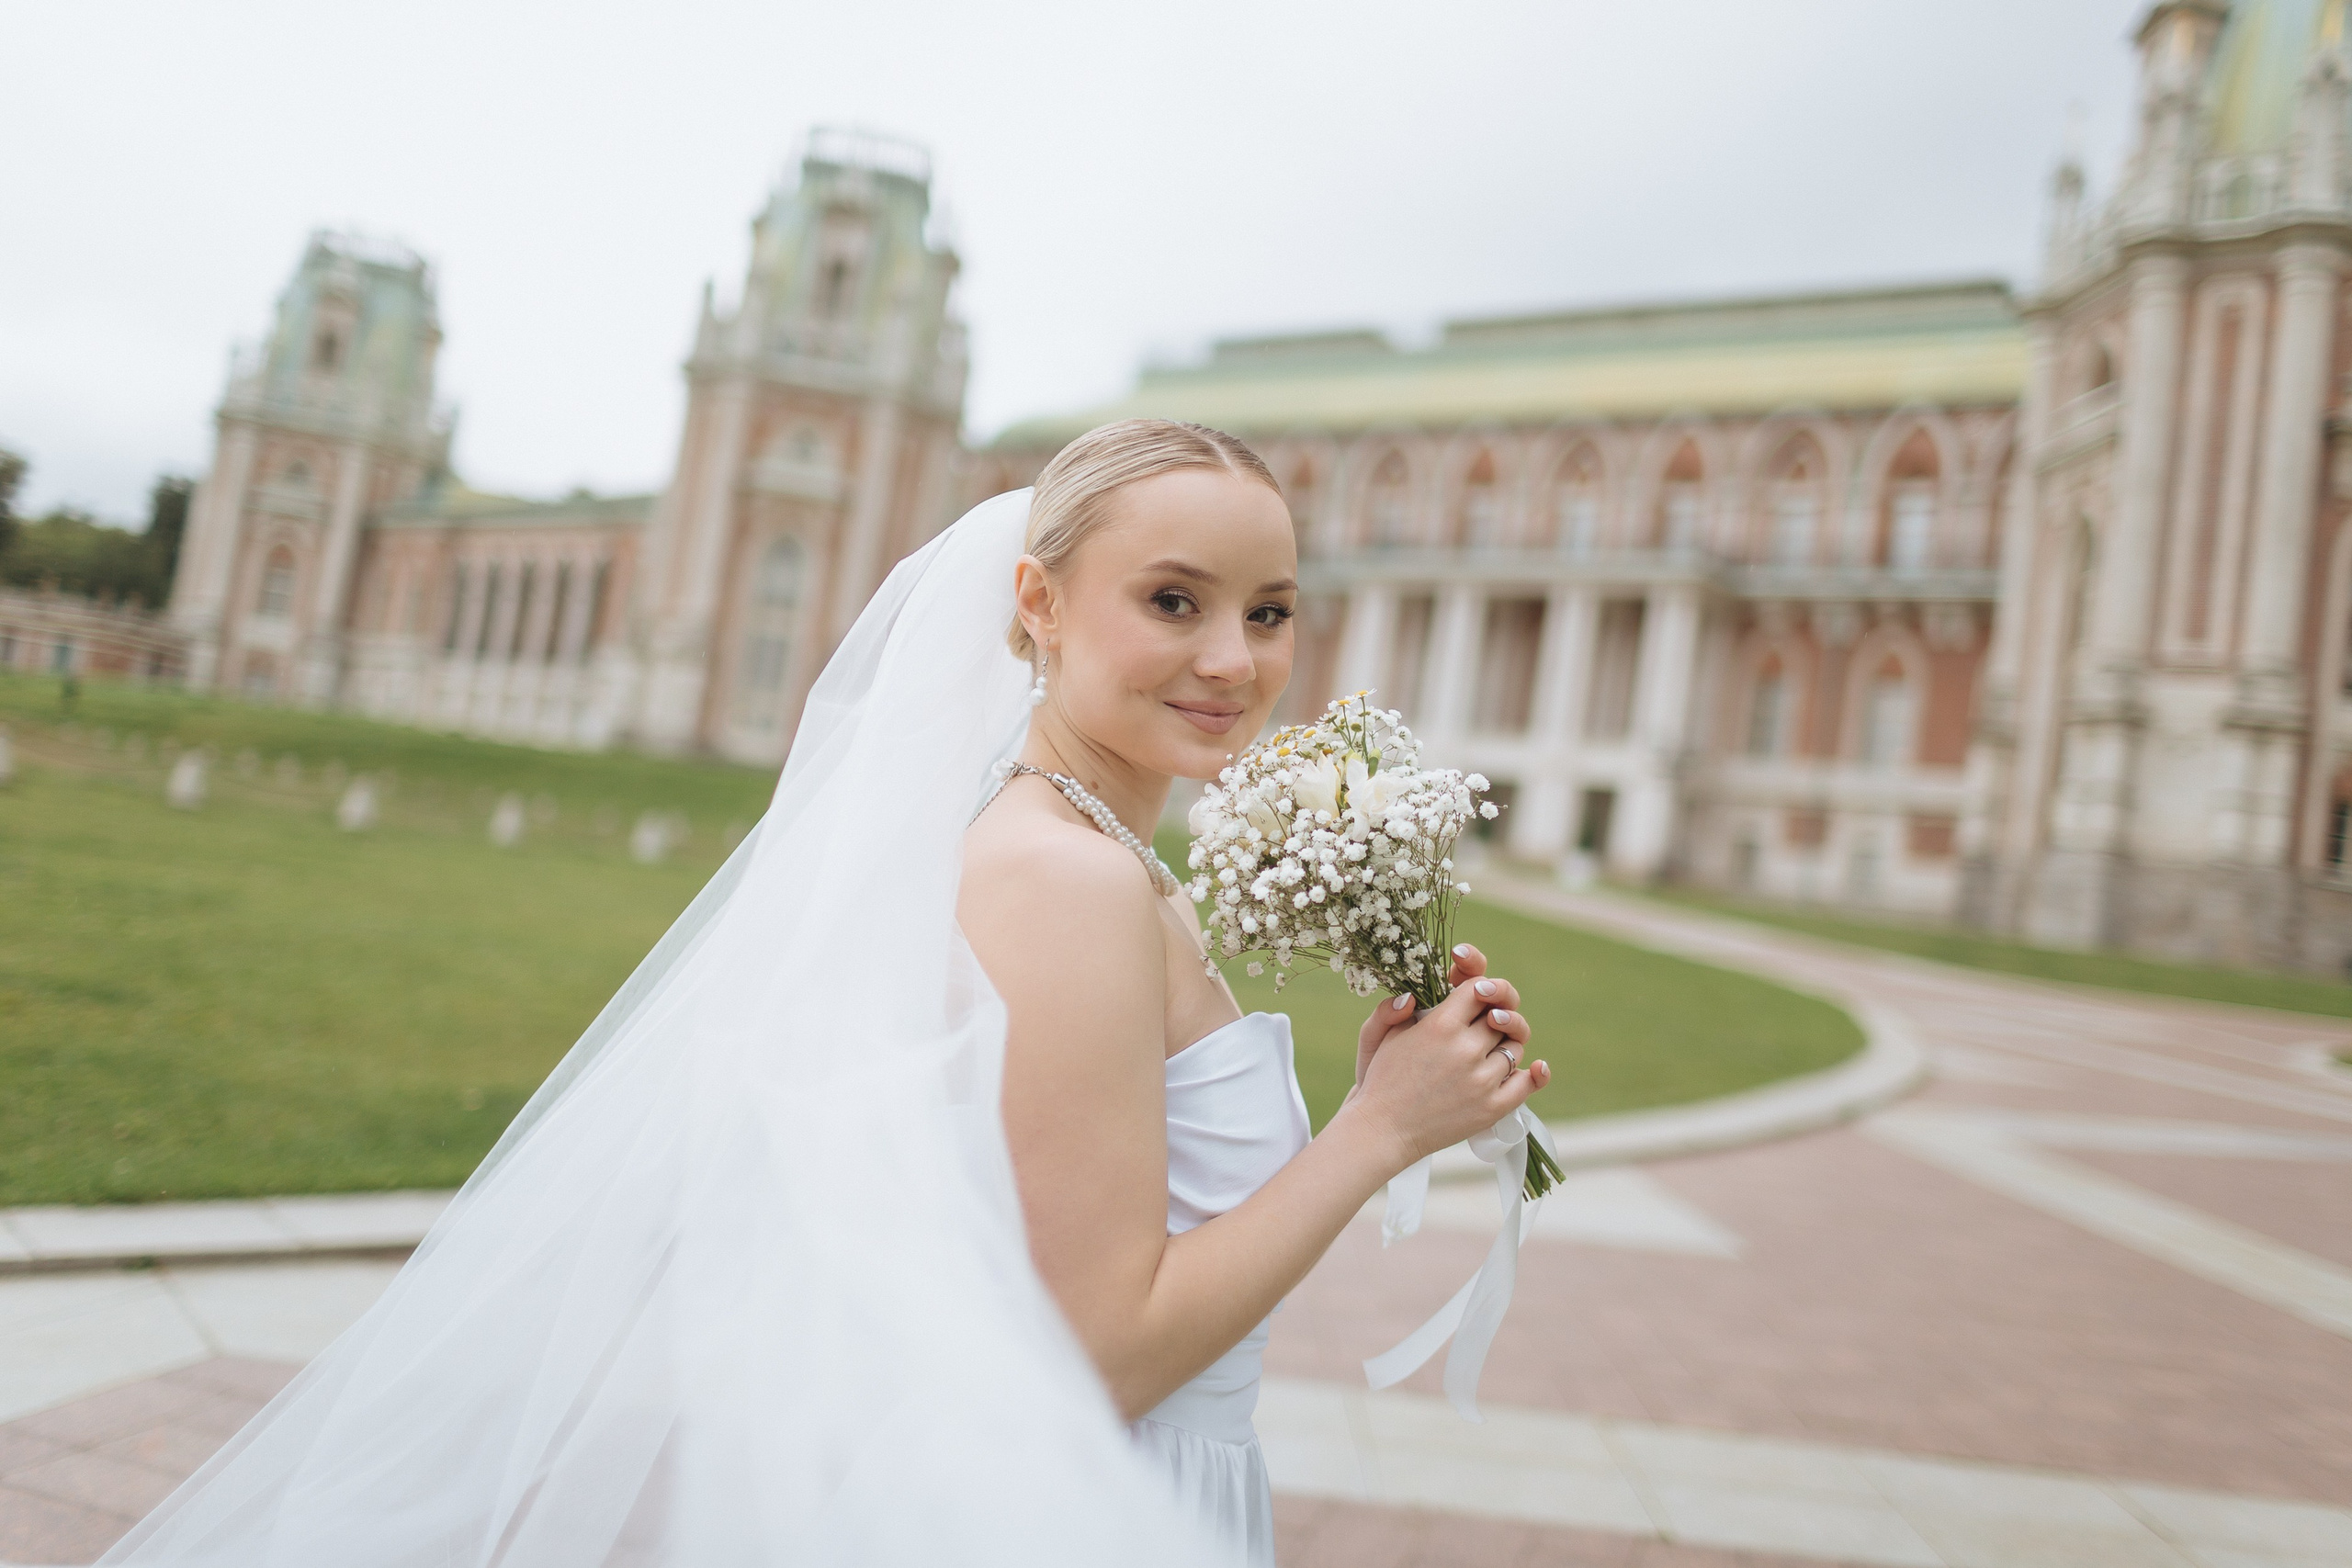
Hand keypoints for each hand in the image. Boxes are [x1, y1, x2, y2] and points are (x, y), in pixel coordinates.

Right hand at [1343, 951, 1547, 1171]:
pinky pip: (1525, 1083)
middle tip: (1483, 1025)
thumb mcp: (1381, 1035)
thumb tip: (1416, 995)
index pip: (1479, 990)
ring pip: (1514, 1047)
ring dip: (1505, 1045)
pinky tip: (1536, 1067)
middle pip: (1500, 1018)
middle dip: (1492, 1017)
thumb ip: (1399, 1008)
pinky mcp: (1492, 1107)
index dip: (1480, 990)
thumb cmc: (1382, 1080)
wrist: (1384, 1130)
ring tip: (1490, 1051)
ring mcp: (1482, 1080)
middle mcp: (1465, 1049)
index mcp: (1440, 1025)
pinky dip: (1534, 1074)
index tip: (1477, 998)